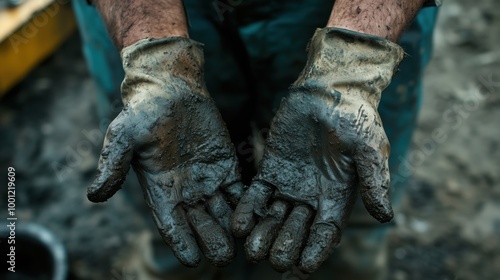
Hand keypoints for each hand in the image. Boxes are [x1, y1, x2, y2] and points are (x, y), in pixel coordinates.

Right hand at [87, 37, 242, 266]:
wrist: (171, 90)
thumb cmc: (144, 113)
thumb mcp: (124, 137)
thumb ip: (114, 166)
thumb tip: (93, 197)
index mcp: (161, 191)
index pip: (171, 226)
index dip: (181, 243)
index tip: (191, 260)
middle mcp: (186, 193)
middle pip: (201, 225)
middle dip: (211, 241)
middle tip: (222, 256)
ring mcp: (208, 181)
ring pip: (223, 213)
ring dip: (232, 228)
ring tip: (243, 244)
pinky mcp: (227, 168)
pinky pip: (239, 192)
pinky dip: (247, 205)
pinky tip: (257, 216)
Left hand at [232, 28, 403, 272]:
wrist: (329, 91)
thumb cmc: (355, 119)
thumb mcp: (370, 150)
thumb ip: (375, 182)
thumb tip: (386, 217)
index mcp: (337, 197)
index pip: (325, 233)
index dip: (315, 252)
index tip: (301, 270)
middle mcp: (312, 196)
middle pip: (297, 230)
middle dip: (286, 246)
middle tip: (274, 261)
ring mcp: (290, 184)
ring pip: (274, 216)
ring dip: (264, 234)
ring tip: (252, 250)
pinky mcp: (271, 169)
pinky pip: (257, 194)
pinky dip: (249, 209)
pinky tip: (238, 225)